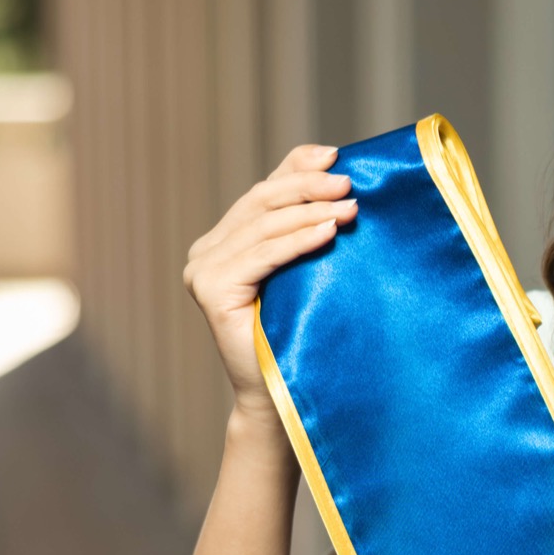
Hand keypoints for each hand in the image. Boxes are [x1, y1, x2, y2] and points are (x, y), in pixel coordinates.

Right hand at [183, 144, 356, 412]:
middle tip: (350, 183)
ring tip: (349, 206)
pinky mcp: (213, 291)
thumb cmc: (303, 337)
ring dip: (310, 211)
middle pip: (261, 201)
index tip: (337, 156)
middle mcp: (206, 252)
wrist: (284, 398)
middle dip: (308, 186)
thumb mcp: (307, 273)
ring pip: (263, 225)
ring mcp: (204, 271)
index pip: (263, 191)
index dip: (297, 168)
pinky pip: (262, 255)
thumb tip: (339, 176)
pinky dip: (297, 241)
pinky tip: (327, 231)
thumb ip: (307, 230)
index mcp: (225, 242)